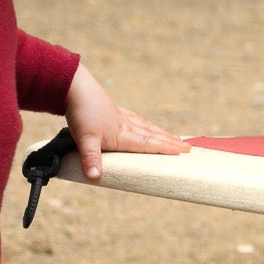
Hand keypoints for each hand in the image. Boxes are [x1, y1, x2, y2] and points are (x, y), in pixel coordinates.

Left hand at [64, 61, 189, 181]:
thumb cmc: (81, 113)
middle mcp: (125, 125)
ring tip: (174, 137)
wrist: (74, 88)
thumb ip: (91, 158)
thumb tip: (94, 176)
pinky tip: (145, 124)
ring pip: (146, 126)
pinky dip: (145, 124)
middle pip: (152, 134)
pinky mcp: (114, 111)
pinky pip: (136, 119)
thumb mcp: (84, 138)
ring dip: (161, 133)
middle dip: (170, 141)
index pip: (148, 143)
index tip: (182, 150)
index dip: (165, 147)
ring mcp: (121, 117)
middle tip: (188, 146)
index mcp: (122, 134)